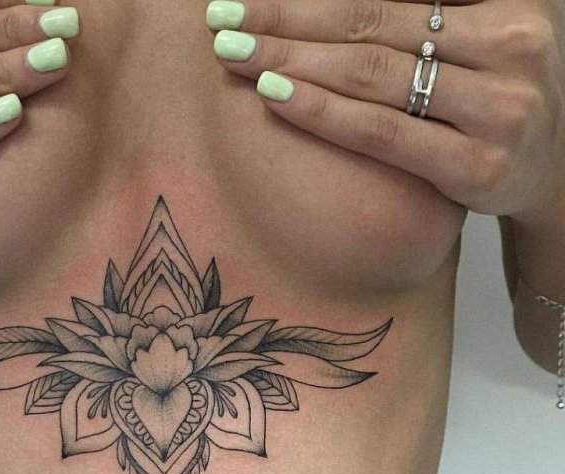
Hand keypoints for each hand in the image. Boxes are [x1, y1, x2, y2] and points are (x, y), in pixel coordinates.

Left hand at [206, 0, 564, 218]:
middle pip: (371, 23)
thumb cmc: (495, 95)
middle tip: (223, 15)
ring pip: (372, 73)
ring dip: (291, 59)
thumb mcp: (479, 32)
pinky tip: (272, 94)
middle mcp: (511, 43)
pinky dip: (321, 111)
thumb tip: (332, 4)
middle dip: (286, 17)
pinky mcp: (476, 166)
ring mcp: (498, 108)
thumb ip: (424, 9)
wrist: (549, 175)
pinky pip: (381, 132)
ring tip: (234, 51)